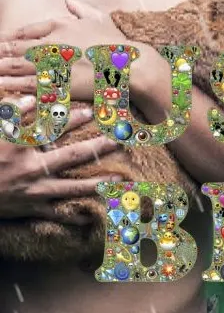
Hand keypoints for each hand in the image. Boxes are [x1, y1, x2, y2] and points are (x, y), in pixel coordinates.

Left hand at [0, 0, 155, 101]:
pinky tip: (2, 85)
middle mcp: (52, 42)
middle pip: (16, 47)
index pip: (26, 31)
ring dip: (1, 68)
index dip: (9, 37)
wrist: (129, 64)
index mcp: (60, 26)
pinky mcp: (56, 83)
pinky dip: (12, 84)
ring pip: (17, 65)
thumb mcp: (98, 18)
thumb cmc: (116, 42)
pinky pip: (28, 85)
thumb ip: (79, 7)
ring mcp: (52, 63)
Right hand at [0, 98, 122, 222]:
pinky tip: (93, 215)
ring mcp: (34, 192)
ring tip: (119, 179)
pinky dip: (75, 216)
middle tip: (121, 140)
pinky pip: (58, 214)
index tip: (93, 111)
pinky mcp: (32, 210)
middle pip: (73, 156)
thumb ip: (13, 112)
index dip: (74, 118)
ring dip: (98, 183)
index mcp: (21, 147)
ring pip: (72, 188)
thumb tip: (34, 96)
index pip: (54, 128)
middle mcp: (32, 170)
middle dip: (99, 147)